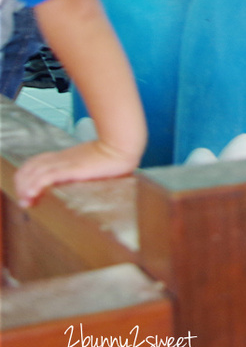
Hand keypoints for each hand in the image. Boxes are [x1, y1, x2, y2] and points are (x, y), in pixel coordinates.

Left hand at [13, 140, 141, 207]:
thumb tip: (85, 176)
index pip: (36, 162)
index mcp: (66, 156)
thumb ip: (84, 167)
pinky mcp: (71, 169)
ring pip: (34, 173)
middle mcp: (61, 158)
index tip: (28, 192)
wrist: (122, 145)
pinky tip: (33, 194)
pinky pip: (46, 176)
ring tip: (26, 201)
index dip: (27, 175)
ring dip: (25, 187)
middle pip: (30, 167)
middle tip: (25, 200)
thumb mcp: (94, 160)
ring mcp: (65, 163)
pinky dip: (35, 185)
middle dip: (22, 183)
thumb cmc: (115, 154)